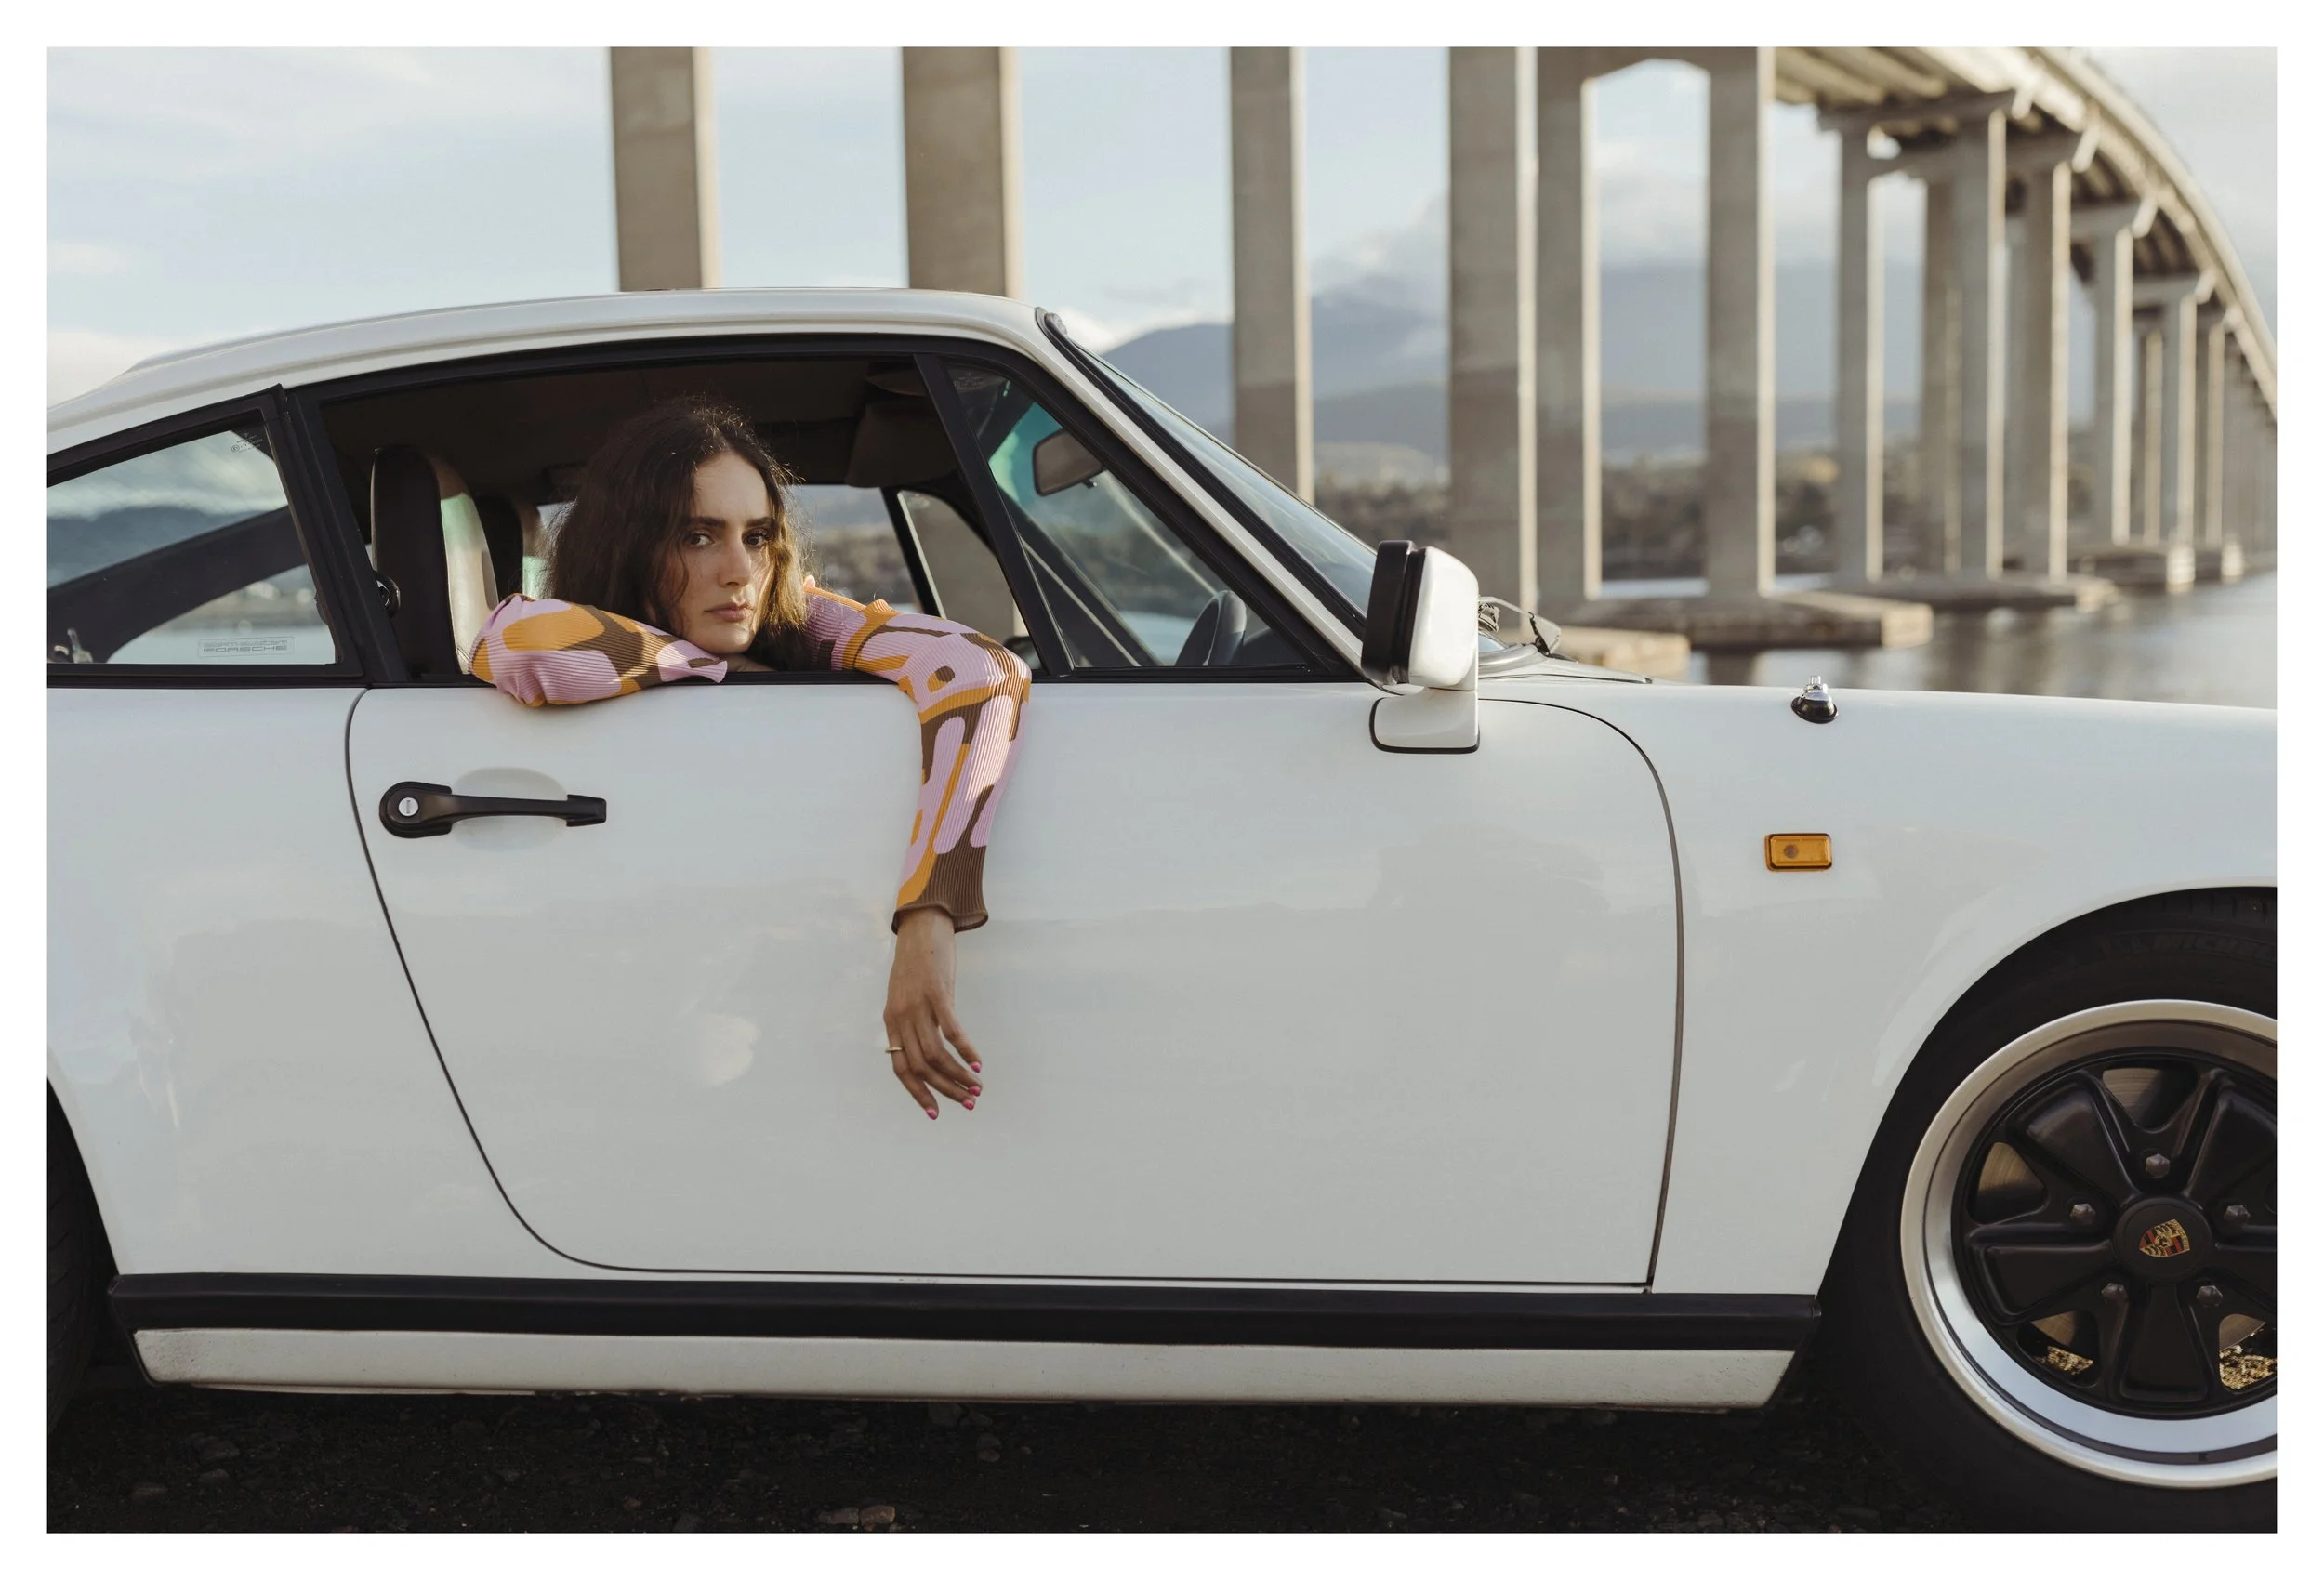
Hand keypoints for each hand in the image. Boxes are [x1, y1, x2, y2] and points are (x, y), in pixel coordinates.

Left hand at [884, 908, 983, 1119]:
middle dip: (945, 1090)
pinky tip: (977, 1063)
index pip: (901, 1069)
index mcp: (892, 1021)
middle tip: (968, 1104)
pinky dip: (965, 1050)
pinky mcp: (937, 993)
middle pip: (921, 1067)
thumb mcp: (907, 995)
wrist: (921, 926)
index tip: (936, 1113)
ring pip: (936, 1054)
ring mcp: (918, 1005)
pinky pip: (951, 1031)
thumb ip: (913, 1022)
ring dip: (958, 1076)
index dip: (918, 1094)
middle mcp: (901, 1017)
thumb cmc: (918, 963)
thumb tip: (928, 1049)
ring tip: (977, 1088)